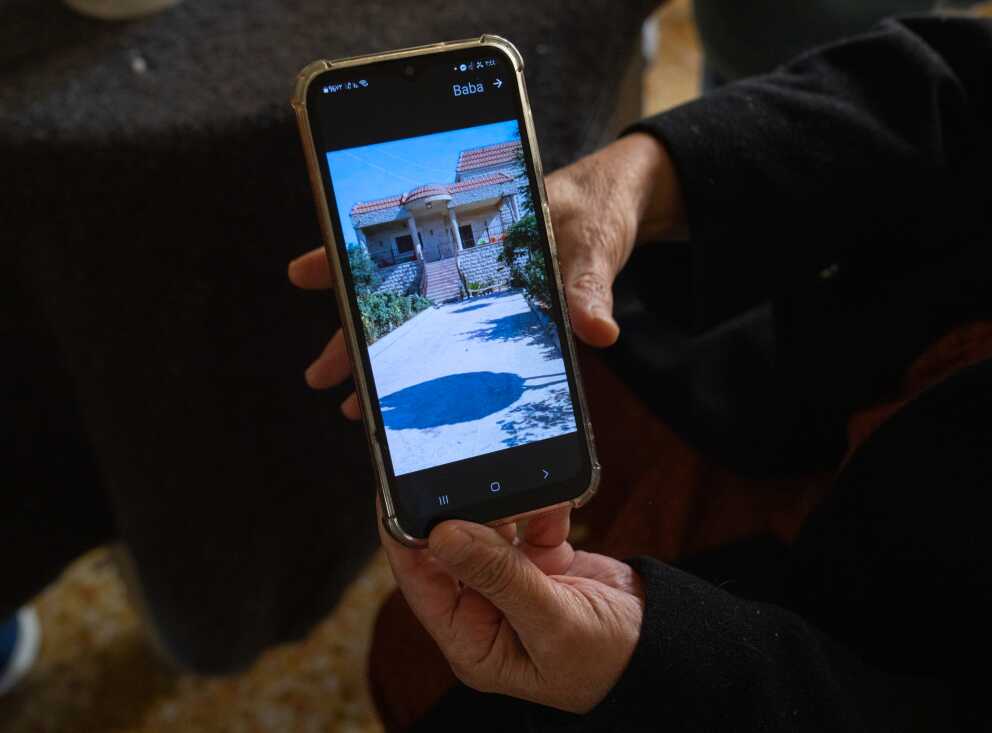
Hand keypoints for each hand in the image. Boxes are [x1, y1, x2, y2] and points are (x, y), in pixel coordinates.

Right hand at [287, 132, 684, 418]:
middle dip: (352, 336)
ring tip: (354, 406)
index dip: (346, 258)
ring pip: (418, 326)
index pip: (396, 241)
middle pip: (396, 299)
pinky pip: (454, 340)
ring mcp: (481, 287)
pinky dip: (428, 367)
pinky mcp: (503, 309)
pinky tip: (414, 400)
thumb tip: (597, 331)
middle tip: (321, 376)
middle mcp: (467, 258)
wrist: (624, 201)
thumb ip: (590, 283)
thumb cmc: (601, 206)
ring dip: (384, 362)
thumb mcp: (595, 241)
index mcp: (475, 228)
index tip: (302, 272)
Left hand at [379, 502, 644, 712]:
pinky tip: (555, 509)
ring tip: (520, 490)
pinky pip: (526, 521)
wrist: (664, 644)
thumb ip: (498, 575)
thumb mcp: (551, 622)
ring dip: (506, 507)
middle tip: (463, 473)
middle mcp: (485, 611)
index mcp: (473, 641)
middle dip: (461, 513)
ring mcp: (512, 584)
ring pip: (489, 529)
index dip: (404, 536)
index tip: (396, 491)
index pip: (421, 582)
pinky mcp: (541, 561)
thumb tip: (442, 535)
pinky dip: (540, 508)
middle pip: (451, 550)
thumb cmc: (608, 659)